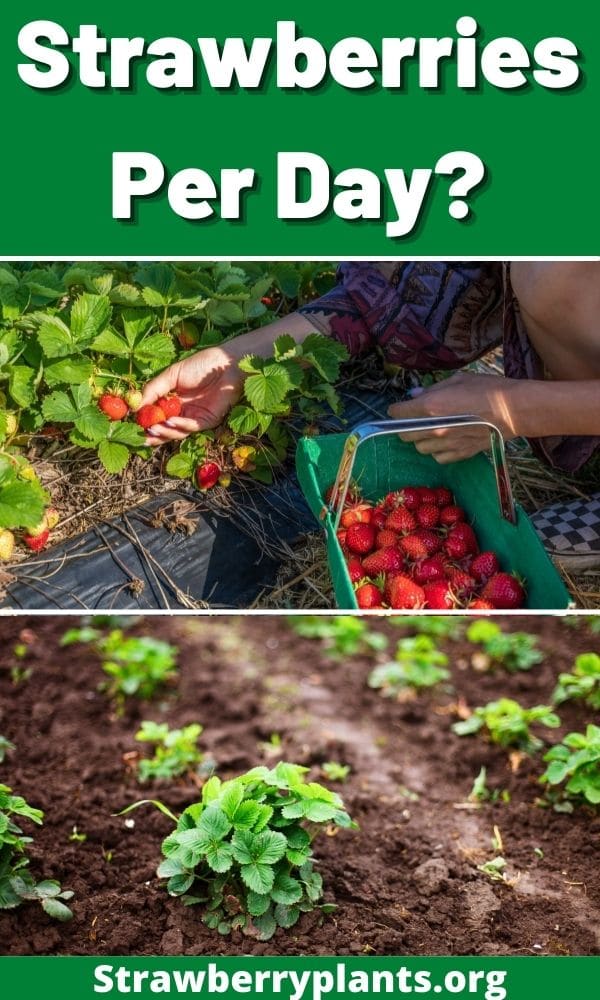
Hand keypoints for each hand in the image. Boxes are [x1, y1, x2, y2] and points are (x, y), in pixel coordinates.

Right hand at [141, 345, 245, 444]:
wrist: (226, 363)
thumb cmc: (200, 365)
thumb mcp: (171, 375)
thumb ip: (154, 389)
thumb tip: (134, 406)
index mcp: (172, 401)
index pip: (156, 416)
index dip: (145, 422)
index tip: (133, 426)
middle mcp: (182, 412)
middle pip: (165, 429)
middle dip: (153, 435)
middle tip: (141, 437)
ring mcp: (195, 418)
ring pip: (177, 432)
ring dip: (165, 432)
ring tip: (153, 429)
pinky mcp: (208, 421)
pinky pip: (191, 427)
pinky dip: (180, 425)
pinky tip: (170, 421)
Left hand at [387, 372, 521, 463]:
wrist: (514, 410)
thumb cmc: (488, 389)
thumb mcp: (458, 380)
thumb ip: (433, 389)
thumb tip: (416, 394)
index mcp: (430, 406)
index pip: (398, 413)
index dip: (396, 410)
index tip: (399, 408)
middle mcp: (434, 428)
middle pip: (404, 435)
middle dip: (405, 426)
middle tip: (414, 419)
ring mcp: (446, 444)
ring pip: (420, 448)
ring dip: (422, 440)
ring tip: (433, 430)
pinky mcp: (459, 454)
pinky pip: (438, 457)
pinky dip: (438, 451)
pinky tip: (446, 441)